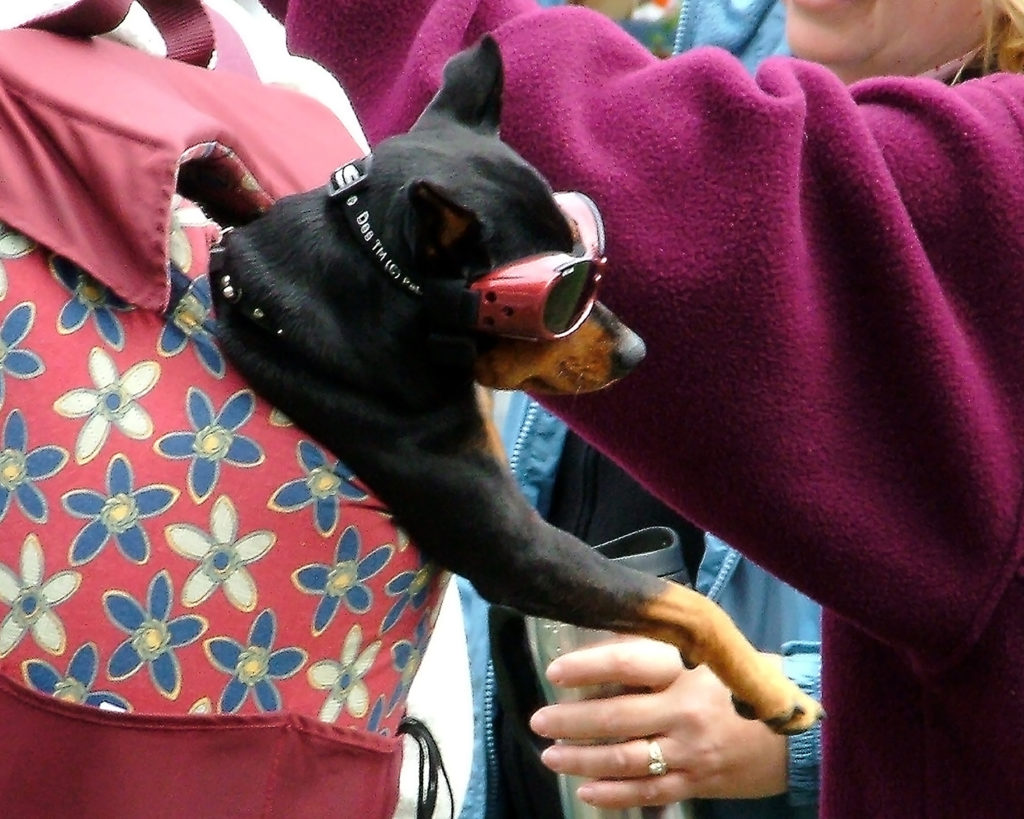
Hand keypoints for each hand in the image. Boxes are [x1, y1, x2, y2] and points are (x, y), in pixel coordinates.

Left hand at [528, 637, 787, 808]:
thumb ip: (664, 653)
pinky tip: (586, 792)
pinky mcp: (697, 783)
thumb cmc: (746, 684)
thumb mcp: (711, 656)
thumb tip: (607, 647)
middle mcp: (686, 712)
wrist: (797, 733)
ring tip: (550, 755)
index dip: (588, 666)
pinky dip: (614, 795)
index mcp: (689, 670)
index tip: (555, 671)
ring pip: (626, 759)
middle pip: (618, 716)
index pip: (630, 662)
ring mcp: (691, 753)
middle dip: (572, 721)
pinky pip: (649, 793)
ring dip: (582, 760)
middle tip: (539, 720)